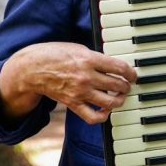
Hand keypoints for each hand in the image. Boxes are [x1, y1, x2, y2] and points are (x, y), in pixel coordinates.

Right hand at [0, 41, 136, 123]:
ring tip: (119, 96)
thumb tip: (113, 65)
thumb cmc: (54, 54)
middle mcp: (87, 77)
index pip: (120, 68)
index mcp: (89, 59)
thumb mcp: (78, 48)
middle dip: (127, 86)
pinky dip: (103, 116)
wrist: (32, 69)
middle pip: (118, 85)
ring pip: (110, 102)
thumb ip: (96, 57)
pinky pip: (93, 117)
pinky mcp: (73, 104)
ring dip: (119, 100)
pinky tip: (106, 110)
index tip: (133, 74)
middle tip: (127, 84)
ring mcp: (80, 92)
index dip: (131, 72)